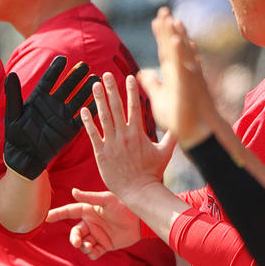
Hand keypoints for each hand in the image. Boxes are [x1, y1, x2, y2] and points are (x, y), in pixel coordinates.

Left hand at [4, 55, 97, 179]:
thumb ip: (13, 94)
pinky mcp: (69, 129)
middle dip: (75, 76)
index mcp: (38, 98)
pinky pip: (82, 118)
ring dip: (86, 89)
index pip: (49, 80)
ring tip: (96, 78)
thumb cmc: (15, 135)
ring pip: (77, 99)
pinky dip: (90, 110)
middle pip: (67, 86)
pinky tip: (99, 101)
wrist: (24, 157)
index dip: (56, 70)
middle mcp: (52, 104)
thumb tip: (10, 74)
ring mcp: (62, 116)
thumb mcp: (13, 114)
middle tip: (85, 65)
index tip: (63, 59)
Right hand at [45, 188, 142, 258]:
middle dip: (74, 239)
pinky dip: (92, 253)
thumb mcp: (107, 199)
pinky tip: (96, 250)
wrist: (141, 221)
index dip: (57, 214)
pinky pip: (93, 252)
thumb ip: (89, 197)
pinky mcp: (105, 245)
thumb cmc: (125, 206)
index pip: (69, 212)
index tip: (47, 218)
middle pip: (75, 233)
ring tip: (92, 246)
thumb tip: (73, 191)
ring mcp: (97, 235)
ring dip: (84, 247)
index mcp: (88, 211)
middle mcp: (90, 223)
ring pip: (83, 244)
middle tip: (78, 242)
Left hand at [79, 72, 175, 201]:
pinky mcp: (101, 153)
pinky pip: (92, 134)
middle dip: (111, 89)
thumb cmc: (152, 172)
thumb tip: (182, 124)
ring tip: (94, 85)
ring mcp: (111, 143)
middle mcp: (124, 135)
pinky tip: (83, 109)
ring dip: (98, 100)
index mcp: (138, 133)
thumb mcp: (165, 152)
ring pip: (103, 117)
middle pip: (116, 107)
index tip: (129, 76)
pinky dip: (87, 122)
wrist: (138, 191)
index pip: (135, 106)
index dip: (131, 90)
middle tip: (105, 74)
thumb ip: (171, 136)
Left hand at [138, 10, 217, 148]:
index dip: (162, 35)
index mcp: (174, 74)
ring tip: (172, 19)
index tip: (156, 20)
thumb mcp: (159, 98)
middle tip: (163, 11)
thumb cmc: (180, 117)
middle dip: (169, 29)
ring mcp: (189, 78)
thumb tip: (142, 72)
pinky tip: (179, 41)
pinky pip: (187, 68)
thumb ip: (152, 84)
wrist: (196, 132)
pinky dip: (183, 55)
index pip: (166, 50)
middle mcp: (182, 72)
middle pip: (174, 47)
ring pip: (182, 53)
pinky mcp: (191, 86)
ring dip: (177, 36)